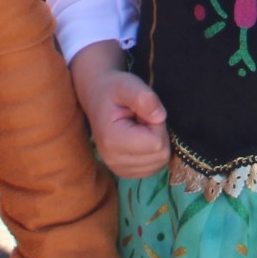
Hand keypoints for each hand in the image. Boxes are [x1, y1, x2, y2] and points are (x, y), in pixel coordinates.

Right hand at [71, 40, 170, 178]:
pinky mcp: (125, 172)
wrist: (96, 98)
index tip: (144, 112)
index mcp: (113, 140)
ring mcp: (119, 169)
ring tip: (140, 128)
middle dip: (159, 134)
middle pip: (160, 155)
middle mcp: (114, 160)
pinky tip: (141, 139)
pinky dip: (153, 153)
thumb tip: (160, 117)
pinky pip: (154, 168)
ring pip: (159, 163)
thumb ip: (143, 98)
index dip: (158, 124)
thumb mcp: (127, 85)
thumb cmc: (113, 90)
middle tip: (143, 119)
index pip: (156, 143)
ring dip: (157, 143)